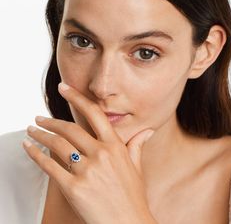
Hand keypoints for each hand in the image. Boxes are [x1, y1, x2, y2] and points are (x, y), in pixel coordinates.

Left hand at [23, 82, 155, 223]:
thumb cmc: (132, 196)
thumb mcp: (137, 167)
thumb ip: (137, 145)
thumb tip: (148, 130)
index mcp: (115, 147)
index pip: (94, 114)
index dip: (77, 98)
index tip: (64, 88)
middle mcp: (101, 155)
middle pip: (70, 129)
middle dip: (51, 121)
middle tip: (39, 118)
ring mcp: (87, 171)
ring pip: (57, 144)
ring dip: (40, 135)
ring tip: (31, 131)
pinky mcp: (74, 188)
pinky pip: (50, 166)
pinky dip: (36, 155)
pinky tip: (29, 148)